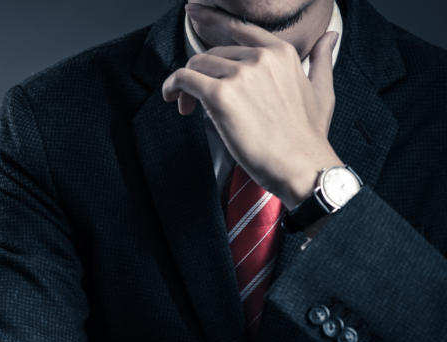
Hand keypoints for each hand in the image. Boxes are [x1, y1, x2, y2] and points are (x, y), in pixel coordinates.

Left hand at [162, 4, 341, 205]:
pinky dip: (172, 86)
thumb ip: (321, 59)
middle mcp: (260, 58)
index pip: (240, 29)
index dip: (213, 20)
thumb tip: (329, 36)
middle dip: (202, 73)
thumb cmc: (308, 136)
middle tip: (196, 100)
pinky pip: (183, 79)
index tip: (195, 14)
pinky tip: (172, 97)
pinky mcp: (220, 95)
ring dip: (186, 84)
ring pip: (196, 65)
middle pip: (213, 54)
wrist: (302, 166)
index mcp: (281, 53)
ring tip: (188, 107)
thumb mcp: (322, 90)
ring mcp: (240, 75)